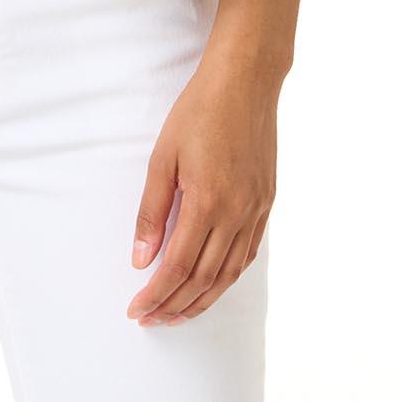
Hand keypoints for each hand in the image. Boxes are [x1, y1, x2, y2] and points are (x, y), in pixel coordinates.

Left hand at [126, 52, 277, 326]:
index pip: (178, 267)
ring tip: (177, 314)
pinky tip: (212, 285)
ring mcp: (255, 211)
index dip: (156, 295)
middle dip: (175, 307)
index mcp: (207, 203)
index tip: (136, 309)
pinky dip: (228, 278)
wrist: (245, 82)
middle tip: (150, 319)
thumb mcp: (163, 156)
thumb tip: (141, 258)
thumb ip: (152, 211)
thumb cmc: (199, 111)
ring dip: (201, 300)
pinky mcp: (266, 203)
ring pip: (229, 275)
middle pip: (204, 280)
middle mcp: (236, 214)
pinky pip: (247, 254)